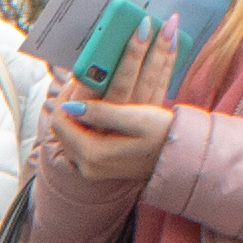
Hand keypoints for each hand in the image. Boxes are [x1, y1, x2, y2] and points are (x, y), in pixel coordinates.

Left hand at [52, 26, 182, 185]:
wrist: (181, 157)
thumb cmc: (164, 135)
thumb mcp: (137, 120)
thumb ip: (103, 113)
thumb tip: (70, 106)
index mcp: (94, 154)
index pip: (62, 121)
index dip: (65, 95)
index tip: (76, 76)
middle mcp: (89, 164)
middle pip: (64, 127)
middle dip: (69, 100)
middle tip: (79, 78)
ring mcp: (94, 166)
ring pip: (72, 132)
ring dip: (76, 109)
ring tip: (85, 88)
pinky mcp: (101, 163)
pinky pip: (83, 139)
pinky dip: (85, 120)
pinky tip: (94, 105)